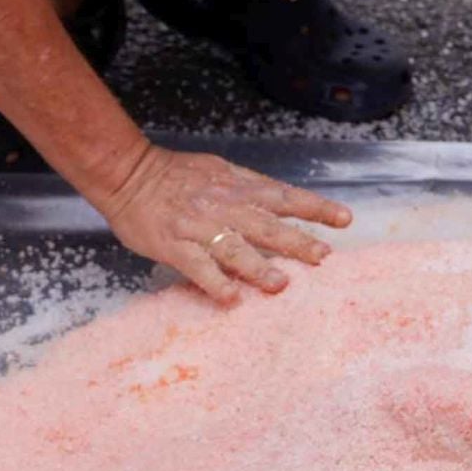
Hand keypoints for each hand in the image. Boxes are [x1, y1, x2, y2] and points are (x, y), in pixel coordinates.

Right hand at [99, 143, 352, 303]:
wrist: (127, 173)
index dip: (315, 208)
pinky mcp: (174, 245)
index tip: (344, 220)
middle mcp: (224, 205)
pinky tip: (232, 299)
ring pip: (234, 248)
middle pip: (267, 225)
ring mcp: (199, 227)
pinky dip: (215, 282)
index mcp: (238, 186)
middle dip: (297, 242)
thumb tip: (279, 205)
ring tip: (280, 284)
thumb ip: (247, 190)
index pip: (284, 196)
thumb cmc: (174, 176)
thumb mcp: (218, 171)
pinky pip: (198, 267)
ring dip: (259, 266)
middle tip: (323, 257)